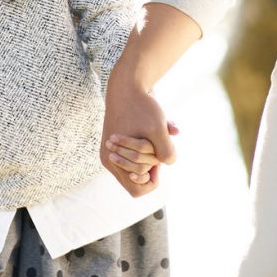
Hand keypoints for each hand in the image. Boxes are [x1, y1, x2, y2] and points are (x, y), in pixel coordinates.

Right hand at [101, 71, 174, 196]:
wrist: (125, 86)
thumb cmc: (141, 106)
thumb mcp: (157, 128)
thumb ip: (166, 150)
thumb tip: (166, 164)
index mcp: (113, 160)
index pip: (138, 189)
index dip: (152, 179)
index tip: (158, 159)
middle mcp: (109, 160)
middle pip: (137, 181)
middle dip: (150, 166)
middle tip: (155, 145)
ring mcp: (112, 153)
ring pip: (136, 169)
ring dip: (149, 157)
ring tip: (153, 138)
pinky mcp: (116, 145)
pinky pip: (135, 158)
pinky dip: (147, 150)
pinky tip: (151, 133)